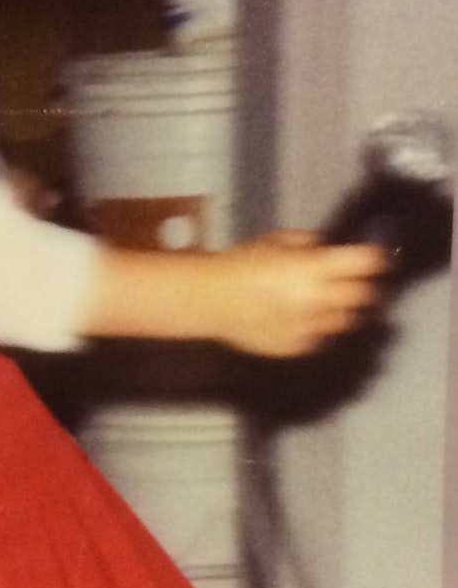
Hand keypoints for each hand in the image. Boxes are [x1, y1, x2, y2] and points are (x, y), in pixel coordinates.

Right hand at [209, 231, 387, 357]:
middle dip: (360, 287)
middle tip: (352, 281)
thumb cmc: (241, 264)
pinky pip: (319, 336)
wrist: (211, 300)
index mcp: (313, 268)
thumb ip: (308, 247)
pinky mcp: (297, 345)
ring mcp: (309, 326)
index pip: (362, 263)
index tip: (376, 258)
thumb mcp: (277, 242)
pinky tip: (298, 317)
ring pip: (344, 320)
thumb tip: (326, 252)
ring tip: (322, 301)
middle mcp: (317, 299)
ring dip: (340, 309)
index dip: (373, 259)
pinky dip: (316, 326)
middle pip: (362, 296)